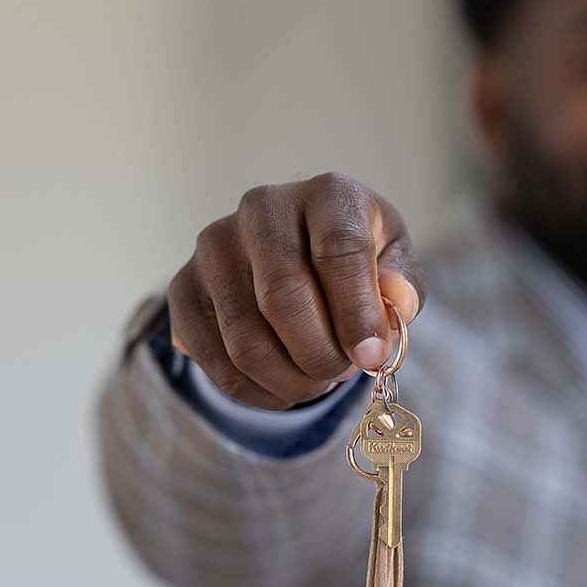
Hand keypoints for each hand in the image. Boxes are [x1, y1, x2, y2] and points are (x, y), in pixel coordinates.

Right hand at [167, 172, 425, 409]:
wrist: (295, 251)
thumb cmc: (354, 259)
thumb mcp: (393, 262)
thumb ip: (402, 284)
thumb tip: (396, 301)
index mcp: (325, 193)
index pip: (339, 249)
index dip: (357, 313)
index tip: (371, 358)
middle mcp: (261, 208)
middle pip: (282, 297)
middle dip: (319, 355)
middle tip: (340, 374)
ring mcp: (213, 246)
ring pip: (245, 340)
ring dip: (289, 381)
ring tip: (316, 381)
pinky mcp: (183, 287)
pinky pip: (215, 361)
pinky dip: (255, 392)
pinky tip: (282, 388)